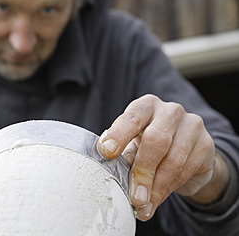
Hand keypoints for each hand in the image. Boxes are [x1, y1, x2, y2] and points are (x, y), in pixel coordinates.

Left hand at [96, 94, 228, 220]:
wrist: (186, 153)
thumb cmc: (149, 146)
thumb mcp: (133, 145)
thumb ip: (125, 154)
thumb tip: (110, 171)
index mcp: (145, 106)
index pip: (132, 117)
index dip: (118, 134)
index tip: (106, 152)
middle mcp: (169, 111)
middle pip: (156, 140)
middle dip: (142, 172)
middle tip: (134, 197)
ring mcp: (191, 125)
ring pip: (173, 160)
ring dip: (156, 188)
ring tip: (143, 206)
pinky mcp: (206, 144)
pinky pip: (187, 170)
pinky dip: (168, 189)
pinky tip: (157, 200)